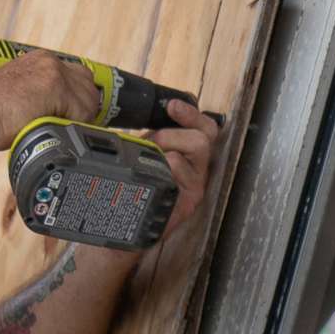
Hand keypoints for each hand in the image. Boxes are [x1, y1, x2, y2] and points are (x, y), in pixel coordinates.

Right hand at [0, 51, 101, 149]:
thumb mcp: (19, 93)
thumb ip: (40, 95)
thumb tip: (56, 112)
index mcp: (41, 61)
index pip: (77, 76)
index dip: (79, 98)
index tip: (76, 113)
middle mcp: (50, 62)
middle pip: (88, 84)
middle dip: (85, 107)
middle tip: (73, 124)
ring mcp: (54, 73)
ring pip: (89, 99)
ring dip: (79, 118)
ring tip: (60, 128)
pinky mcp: (56, 88)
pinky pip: (83, 112)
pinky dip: (74, 124)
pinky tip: (56, 128)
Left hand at [148, 98, 224, 242]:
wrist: (129, 227)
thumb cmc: (139, 188)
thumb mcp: (148, 157)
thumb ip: (155, 139)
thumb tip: (149, 116)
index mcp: (192, 157)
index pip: (205, 129)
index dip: (191, 114)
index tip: (172, 106)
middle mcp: (199, 171)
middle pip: (202, 139)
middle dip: (172, 134)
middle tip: (153, 142)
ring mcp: (196, 187)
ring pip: (190, 152)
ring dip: (165, 149)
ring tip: (147, 162)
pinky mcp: (190, 201)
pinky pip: (179, 173)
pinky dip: (163, 169)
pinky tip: (151, 177)